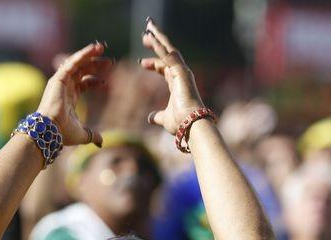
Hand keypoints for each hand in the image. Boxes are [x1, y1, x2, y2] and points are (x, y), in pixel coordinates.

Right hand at [36, 42, 111, 146]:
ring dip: (90, 54)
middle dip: (96, 65)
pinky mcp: (59, 78)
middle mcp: (65, 88)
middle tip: (110, 62)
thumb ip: (92, 135)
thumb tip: (101, 142)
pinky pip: (72, 62)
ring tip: (103, 47)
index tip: (106, 83)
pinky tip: (94, 48)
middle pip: (82, 71)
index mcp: (69, 98)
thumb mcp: (82, 133)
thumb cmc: (63, 133)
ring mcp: (61, 82)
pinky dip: (83, 54)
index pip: (83, 84)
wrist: (50, 130)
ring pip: (77, 63)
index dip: (95, 81)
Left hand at [139, 19, 204, 134]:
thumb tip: (151, 118)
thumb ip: (157, 117)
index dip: (153, 64)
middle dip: (156, 42)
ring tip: (148, 26)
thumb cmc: (180, 123)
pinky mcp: (181, 70)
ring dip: (157, 37)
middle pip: (167, 54)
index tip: (141, 63)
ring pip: (168, 49)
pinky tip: (150, 37)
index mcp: (177, 83)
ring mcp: (181, 71)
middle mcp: (180, 74)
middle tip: (146, 33)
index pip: (164, 68)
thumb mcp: (164, 118)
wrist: (190, 123)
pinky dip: (158, 46)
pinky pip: (168, 54)